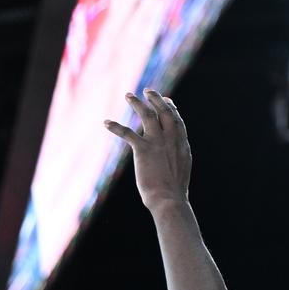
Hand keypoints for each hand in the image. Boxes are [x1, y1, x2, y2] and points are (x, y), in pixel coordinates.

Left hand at [104, 89, 191, 210]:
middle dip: (156, 99)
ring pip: (147, 115)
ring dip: (137, 104)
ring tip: (128, 95)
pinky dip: (115, 127)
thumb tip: (176, 155)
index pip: (177, 120)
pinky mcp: (144, 149)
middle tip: (148, 90)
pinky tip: (106, 123)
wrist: (169, 199)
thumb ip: (178, 156)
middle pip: (164, 112)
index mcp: (182, 143)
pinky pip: (127, 133)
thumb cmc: (173, 190)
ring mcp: (158, 142)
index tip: (167, 100)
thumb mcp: (181, 168)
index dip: (170, 108)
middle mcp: (171, 138)